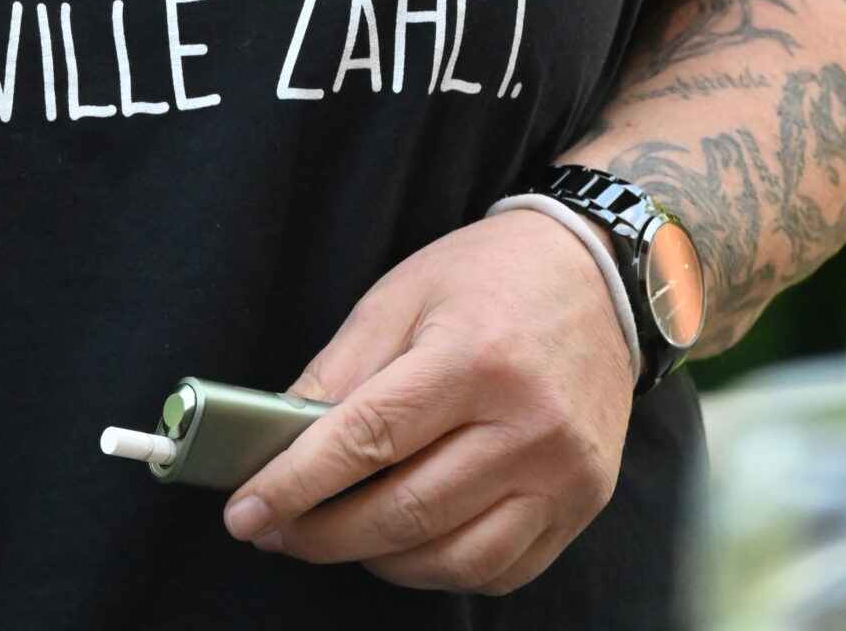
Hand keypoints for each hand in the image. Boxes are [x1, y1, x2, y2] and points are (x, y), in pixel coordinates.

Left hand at [222, 209, 634, 595]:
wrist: (598, 275)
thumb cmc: (491, 276)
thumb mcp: (401, 294)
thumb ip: (339, 370)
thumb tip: (277, 439)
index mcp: (475, 357)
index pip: (369, 440)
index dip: (297, 484)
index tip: (247, 512)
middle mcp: (527, 423)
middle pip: (404, 511)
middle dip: (323, 533)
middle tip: (277, 531)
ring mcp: (562, 473)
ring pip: (450, 557)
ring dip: (377, 559)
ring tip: (337, 534)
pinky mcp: (582, 505)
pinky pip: (499, 569)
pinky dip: (440, 568)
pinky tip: (407, 542)